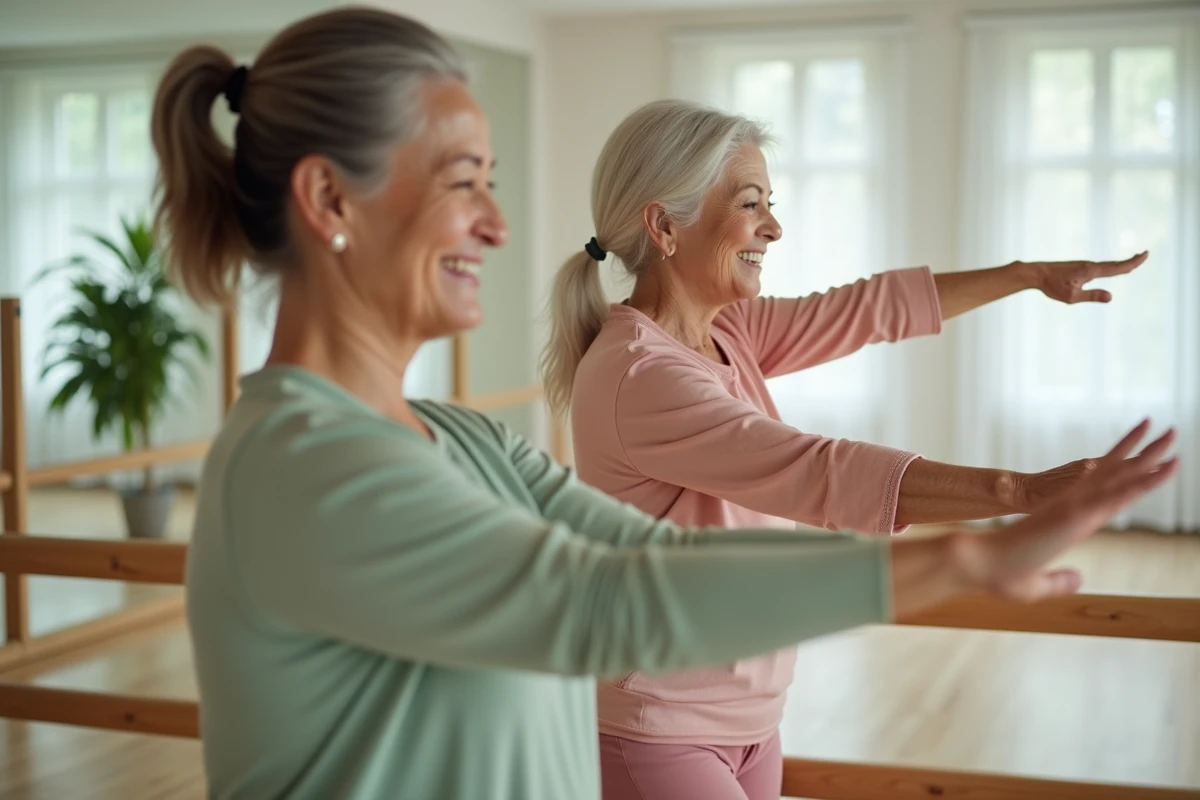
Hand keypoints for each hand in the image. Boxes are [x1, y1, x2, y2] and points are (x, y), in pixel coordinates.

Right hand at [956, 420, 1176, 601]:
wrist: (976, 564)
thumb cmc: (997, 575)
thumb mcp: (1036, 586)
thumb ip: (1059, 581)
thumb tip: (1079, 578)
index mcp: (1067, 520)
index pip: (1104, 490)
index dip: (1128, 472)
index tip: (1146, 457)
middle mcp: (1074, 507)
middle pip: (1116, 472)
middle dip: (1143, 451)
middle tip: (1170, 430)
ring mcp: (1075, 507)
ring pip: (1121, 475)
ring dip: (1150, 453)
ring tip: (1173, 431)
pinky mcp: (1075, 514)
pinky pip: (1117, 493)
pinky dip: (1143, 479)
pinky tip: (1165, 466)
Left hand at [1026, 251, 1147, 304]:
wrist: (1036, 273)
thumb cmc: (1052, 286)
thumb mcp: (1072, 297)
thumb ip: (1092, 296)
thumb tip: (1111, 297)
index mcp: (1091, 271)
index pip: (1116, 268)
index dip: (1132, 262)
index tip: (1145, 254)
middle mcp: (1089, 265)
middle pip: (1114, 265)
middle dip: (1130, 261)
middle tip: (1145, 254)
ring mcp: (1084, 265)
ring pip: (1106, 266)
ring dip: (1121, 264)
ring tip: (1133, 262)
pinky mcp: (1078, 267)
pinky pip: (1099, 267)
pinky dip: (1110, 267)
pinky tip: (1110, 269)